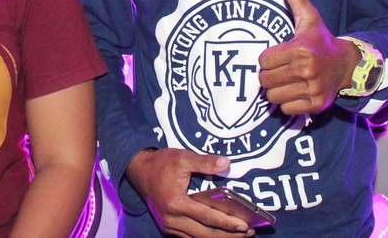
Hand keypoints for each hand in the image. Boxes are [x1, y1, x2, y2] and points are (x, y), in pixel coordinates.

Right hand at [126, 148, 254, 237]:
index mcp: (175, 203)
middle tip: (248, 233)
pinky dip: (207, 236)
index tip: (244, 225)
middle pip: (205, 234)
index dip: (226, 222)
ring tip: (240, 235)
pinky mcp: (168, 228)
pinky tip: (221, 233)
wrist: (139, 171)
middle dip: (228, 235)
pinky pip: (191, 237)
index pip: (206, 217)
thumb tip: (226, 164)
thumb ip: (204, 162)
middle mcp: (171, 219)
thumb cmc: (161, 164)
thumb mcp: (182, 157)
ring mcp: (169, 226)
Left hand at [258, 0, 359, 115]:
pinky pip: (286, 109)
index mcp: (300, 49)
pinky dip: (288, 103)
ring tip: (287, 81)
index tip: (278, 55)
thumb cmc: (321, 41)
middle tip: (281, 69)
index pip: (263, 60)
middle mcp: (306, 70)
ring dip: (276, 90)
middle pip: (265, 80)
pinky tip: (296, 91)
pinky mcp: (315, 105)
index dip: (268, 58)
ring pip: (273, 97)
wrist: (347, 65)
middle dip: (270, 75)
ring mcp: (312, 90)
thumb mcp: (309, 18)